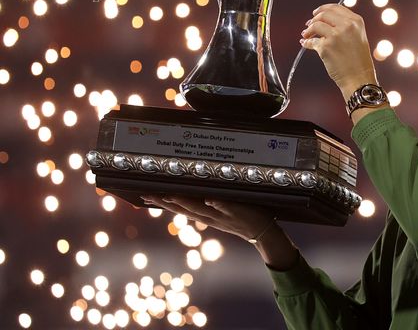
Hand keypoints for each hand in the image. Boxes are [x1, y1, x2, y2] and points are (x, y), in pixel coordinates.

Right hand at [142, 195, 273, 240]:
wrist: (264, 234)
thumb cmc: (243, 219)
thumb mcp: (222, 213)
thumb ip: (209, 203)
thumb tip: (197, 191)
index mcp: (206, 216)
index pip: (180, 209)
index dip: (162, 203)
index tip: (145, 195)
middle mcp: (211, 217)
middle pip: (185, 210)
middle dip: (166, 202)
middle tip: (148, 194)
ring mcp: (224, 216)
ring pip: (202, 209)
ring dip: (186, 202)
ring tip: (171, 195)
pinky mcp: (239, 212)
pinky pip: (228, 207)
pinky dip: (218, 204)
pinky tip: (210, 199)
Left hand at [300, 4, 377, 98]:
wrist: (359, 77)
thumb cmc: (358, 60)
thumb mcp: (358, 36)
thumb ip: (345, 26)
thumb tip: (323, 19)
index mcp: (356, 21)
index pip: (336, 7)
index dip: (323, 9)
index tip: (315, 13)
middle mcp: (347, 26)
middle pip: (324, 14)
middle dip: (314, 19)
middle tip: (308, 25)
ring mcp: (336, 36)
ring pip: (315, 25)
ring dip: (308, 30)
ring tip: (306, 35)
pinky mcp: (326, 47)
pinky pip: (311, 41)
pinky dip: (306, 42)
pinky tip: (305, 43)